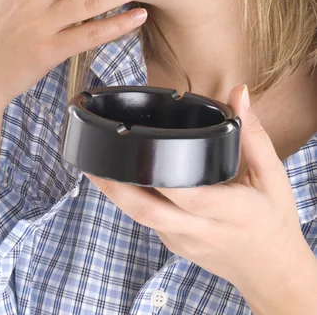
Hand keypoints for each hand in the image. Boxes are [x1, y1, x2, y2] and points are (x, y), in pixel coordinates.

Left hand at [83, 84, 309, 289]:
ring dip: (115, 193)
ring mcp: (183, 241)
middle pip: (148, 210)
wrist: (271, 271)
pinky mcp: (174, 245)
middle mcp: (200, 230)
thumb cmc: (272, 220)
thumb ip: (252, 134)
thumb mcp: (272, 176)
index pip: (187, 193)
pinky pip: (147, 221)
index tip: (132, 148)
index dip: (157, 173)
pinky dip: (130, 201)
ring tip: (94, 164)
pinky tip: (120, 180)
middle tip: (91, 159)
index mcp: (228, 211)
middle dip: (114, 186)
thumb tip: (238, 93)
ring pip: (141, 217)